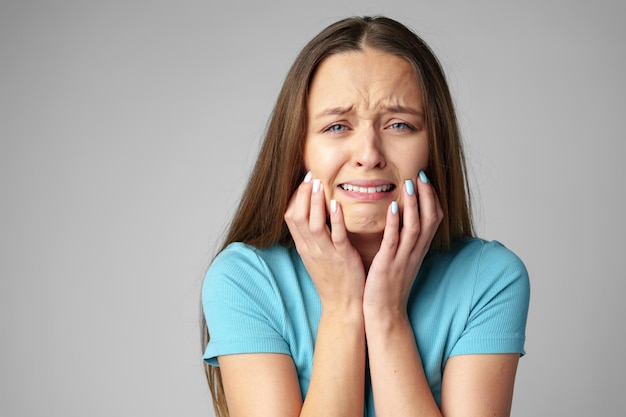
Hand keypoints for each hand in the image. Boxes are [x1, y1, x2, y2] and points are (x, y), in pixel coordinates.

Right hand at [284, 173, 365, 308]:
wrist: (343, 305)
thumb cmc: (334, 278)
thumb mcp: (318, 256)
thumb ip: (315, 235)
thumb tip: (315, 213)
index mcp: (304, 246)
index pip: (290, 216)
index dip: (294, 197)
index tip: (303, 181)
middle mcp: (310, 248)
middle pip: (296, 217)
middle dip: (301, 195)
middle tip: (309, 176)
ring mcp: (324, 253)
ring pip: (312, 224)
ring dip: (313, 202)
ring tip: (317, 184)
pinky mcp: (342, 258)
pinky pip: (335, 236)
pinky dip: (334, 219)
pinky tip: (336, 204)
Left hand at [363, 172, 442, 316]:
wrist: (385, 314)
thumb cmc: (389, 286)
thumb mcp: (401, 260)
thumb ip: (403, 241)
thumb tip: (401, 221)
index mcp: (418, 250)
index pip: (433, 219)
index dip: (432, 198)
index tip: (425, 179)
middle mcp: (415, 252)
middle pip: (429, 219)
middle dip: (426, 195)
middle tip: (420, 174)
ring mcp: (403, 258)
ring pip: (414, 227)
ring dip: (413, 204)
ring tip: (409, 183)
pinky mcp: (387, 265)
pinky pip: (393, 241)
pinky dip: (394, 223)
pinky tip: (391, 207)